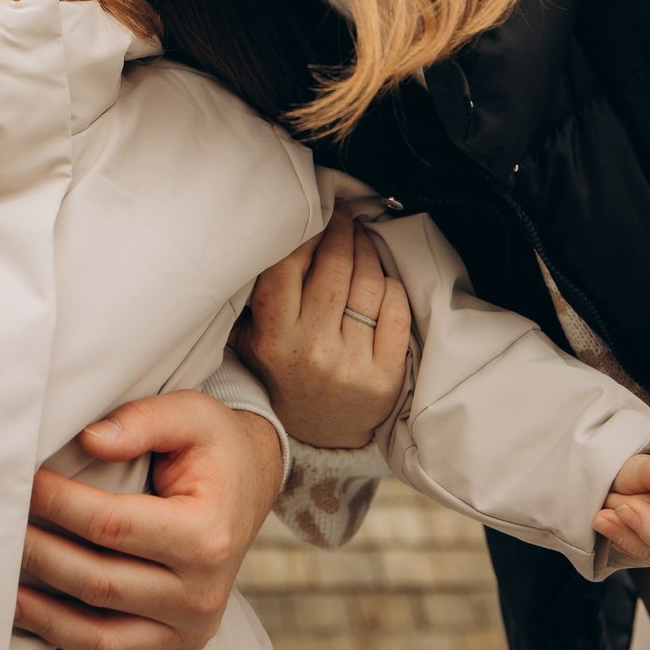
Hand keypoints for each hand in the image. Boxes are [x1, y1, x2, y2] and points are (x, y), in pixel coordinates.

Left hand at [12, 389, 284, 649]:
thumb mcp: (192, 415)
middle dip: (39, 557)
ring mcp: (190, 624)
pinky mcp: (177, 641)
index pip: (112, 525)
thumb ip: (143, 421)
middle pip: (99, 583)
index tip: (23, 483)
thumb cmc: (214, 447)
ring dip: (45, 618)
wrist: (252, 485)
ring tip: (2, 592)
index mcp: (206, 535)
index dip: (59, 505)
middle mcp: (201, 591)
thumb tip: (90, 438)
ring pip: (102, 636)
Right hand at [234, 208, 412, 448]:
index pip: (289, 266)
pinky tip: (382, 276)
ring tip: (362, 239)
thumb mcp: (253, 342)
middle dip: (343, 231)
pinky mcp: (385, 375)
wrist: (318, 435)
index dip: (307, 232)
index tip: (317, 214)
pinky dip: (392, 285)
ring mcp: (351, 363)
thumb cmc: (285, 376)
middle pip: (335, 267)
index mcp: (275, 337)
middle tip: (345, 216)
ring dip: (368, 250)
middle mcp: (312, 349)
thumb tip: (267, 239)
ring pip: (368, 284)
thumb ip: (255, 300)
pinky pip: (395, 311)